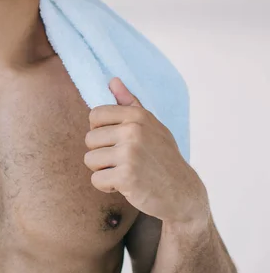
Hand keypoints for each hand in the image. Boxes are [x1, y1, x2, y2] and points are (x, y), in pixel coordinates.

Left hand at [83, 78, 208, 223]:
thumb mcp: (151, 126)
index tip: (117, 141)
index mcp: (137, 115)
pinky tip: (126, 185)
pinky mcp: (126, 177)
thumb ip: (129, 103)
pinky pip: (96, 180)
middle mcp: (133, 131)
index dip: (101, 131)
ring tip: (125, 172)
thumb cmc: (162, 157)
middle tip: (124, 161)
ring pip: (90, 160)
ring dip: (103, 170)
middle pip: (89, 139)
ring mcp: (130, 154)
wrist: (183, 192)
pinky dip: (106, 186)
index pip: (95, 115)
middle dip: (102, 153)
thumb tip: (112, 80)